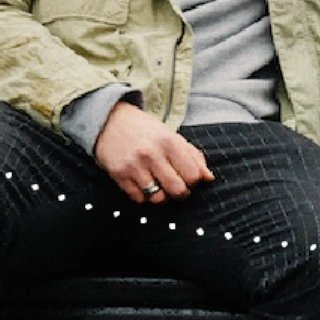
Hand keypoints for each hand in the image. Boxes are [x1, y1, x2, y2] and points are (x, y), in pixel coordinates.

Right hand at [94, 101, 213, 203]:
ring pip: (157, 198)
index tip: (189, 179)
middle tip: (177, 189)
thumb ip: (193, 156)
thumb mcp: (172, 136)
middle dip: (181, 194)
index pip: (193, 175)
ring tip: (160, 187)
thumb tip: (209, 178)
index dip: (194, 182)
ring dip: (162, 197)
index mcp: (170, 142)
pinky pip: (138, 198)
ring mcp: (134, 165)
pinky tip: (144, 185)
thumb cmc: (145, 130)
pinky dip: (144, 197)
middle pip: (177, 189)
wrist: (110, 121)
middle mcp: (152, 154)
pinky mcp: (119, 174)